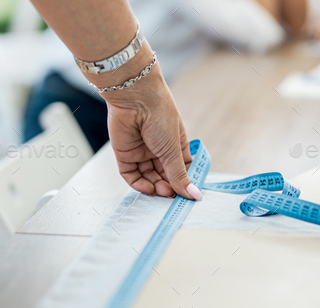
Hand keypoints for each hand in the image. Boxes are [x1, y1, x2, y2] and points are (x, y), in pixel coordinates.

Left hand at [90, 46, 202, 200]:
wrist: (135, 98)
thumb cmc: (160, 115)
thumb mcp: (173, 148)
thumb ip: (180, 175)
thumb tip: (194, 195)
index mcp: (175, 143)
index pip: (182, 168)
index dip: (185, 181)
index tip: (190, 194)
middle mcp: (158, 148)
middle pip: (164, 175)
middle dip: (169, 187)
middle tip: (174, 197)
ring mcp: (141, 151)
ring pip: (148, 177)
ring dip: (156, 187)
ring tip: (163, 193)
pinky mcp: (125, 154)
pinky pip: (132, 175)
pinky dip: (139, 184)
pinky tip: (148, 189)